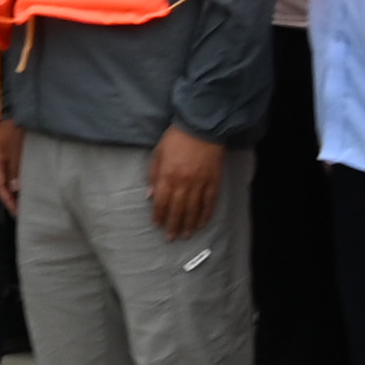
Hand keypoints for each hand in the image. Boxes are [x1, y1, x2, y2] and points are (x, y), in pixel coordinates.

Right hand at [0, 115, 27, 217]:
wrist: (16, 109)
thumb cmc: (14, 129)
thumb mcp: (16, 149)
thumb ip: (15, 168)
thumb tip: (15, 188)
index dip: (8, 200)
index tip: (18, 213)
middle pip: (2, 184)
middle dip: (11, 199)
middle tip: (23, 212)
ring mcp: (3, 157)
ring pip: (8, 178)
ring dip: (15, 190)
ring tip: (26, 202)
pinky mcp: (10, 153)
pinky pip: (13, 171)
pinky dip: (18, 180)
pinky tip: (27, 185)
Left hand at [146, 124, 226, 243]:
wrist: (201, 127)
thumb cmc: (177, 138)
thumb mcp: (158, 153)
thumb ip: (154, 175)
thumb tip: (150, 195)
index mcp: (168, 175)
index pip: (162, 202)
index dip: (159, 215)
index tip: (157, 224)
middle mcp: (184, 183)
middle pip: (177, 210)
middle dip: (173, 225)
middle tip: (171, 238)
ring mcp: (200, 183)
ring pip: (194, 209)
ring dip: (189, 224)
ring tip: (186, 235)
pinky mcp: (213, 181)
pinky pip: (209, 202)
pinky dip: (206, 214)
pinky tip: (202, 223)